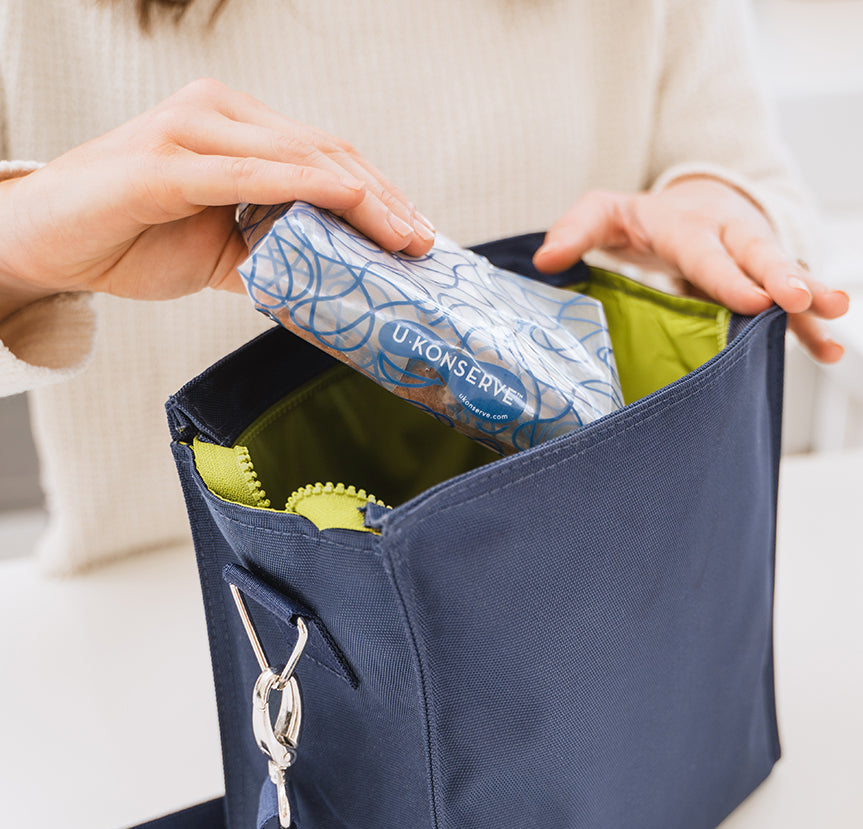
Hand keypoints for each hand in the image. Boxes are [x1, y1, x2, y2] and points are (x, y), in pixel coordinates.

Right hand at [0, 78, 434, 320]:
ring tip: (402, 237)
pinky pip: (250, 174)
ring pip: (300, 159)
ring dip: (363, 198)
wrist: (47, 244)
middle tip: (425, 242)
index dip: (381, 193)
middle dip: (386, 199)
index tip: (419, 234)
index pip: (326, 155)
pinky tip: (348, 204)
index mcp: (235, 129)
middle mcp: (217, 114)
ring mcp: (190, 132)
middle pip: (326, 152)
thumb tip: (327, 290)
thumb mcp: (221, 252)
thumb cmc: (130, 237)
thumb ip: (273, 257)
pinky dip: (306, 188)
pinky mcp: (164, 164)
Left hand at [534, 177, 846, 362]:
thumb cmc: (648, 217)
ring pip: (788, 278)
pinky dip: (811, 329)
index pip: (709, 255)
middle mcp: (733, 238)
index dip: (730, 278)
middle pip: (762, 258)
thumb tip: (546, 258)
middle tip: (804, 298)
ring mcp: (756, 261)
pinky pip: (794, 309)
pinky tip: (833, 350)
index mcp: (691, 225)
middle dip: (786, 279)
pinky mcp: (770, 285)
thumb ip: (578, 229)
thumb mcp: (608, 212)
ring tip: (838, 317)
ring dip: (812, 299)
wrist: (698, 202)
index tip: (753, 299)